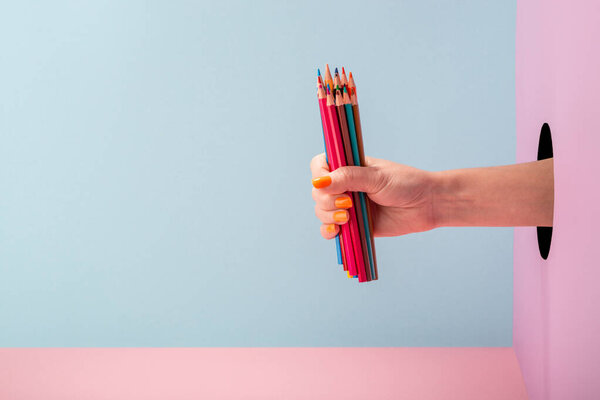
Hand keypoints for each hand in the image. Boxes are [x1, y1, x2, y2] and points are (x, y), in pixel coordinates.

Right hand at [310, 153, 436, 238]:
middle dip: (326, 200)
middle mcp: (345, 185)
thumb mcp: (376, 177)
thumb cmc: (406, 184)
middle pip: (318, 191)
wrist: (426, 205)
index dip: (318, 175)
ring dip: (328, 216)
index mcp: (349, 166)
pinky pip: (330, 229)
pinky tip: (337, 231)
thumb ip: (348, 178)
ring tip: (348, 218)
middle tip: (348, 204)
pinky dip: (328, 231)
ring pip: (321, 211)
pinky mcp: (353, 224)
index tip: (327, 184)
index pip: (320, 166)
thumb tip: (319, 182)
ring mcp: (347, 205)